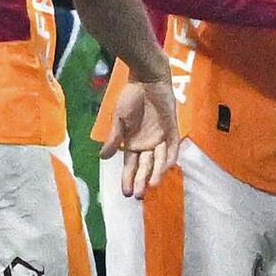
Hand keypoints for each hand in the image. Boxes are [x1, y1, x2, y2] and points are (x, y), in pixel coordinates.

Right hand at [99, 76, 179, 197]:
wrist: (147, 80)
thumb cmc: (131, 98)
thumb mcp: (118, 120)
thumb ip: (113, 139)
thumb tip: (102, 158)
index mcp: (132, 143)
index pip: (130, 166)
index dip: (128, 178)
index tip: (126, 193)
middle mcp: (147, 144)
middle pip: (145, 167)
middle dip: (142, 181)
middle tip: (139, 196)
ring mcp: (160, 138)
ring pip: (159, 161)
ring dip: (156, 173)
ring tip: (151, 185)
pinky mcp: (172, 130)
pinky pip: (173, 148)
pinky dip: (169, 158)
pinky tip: (166, 168)